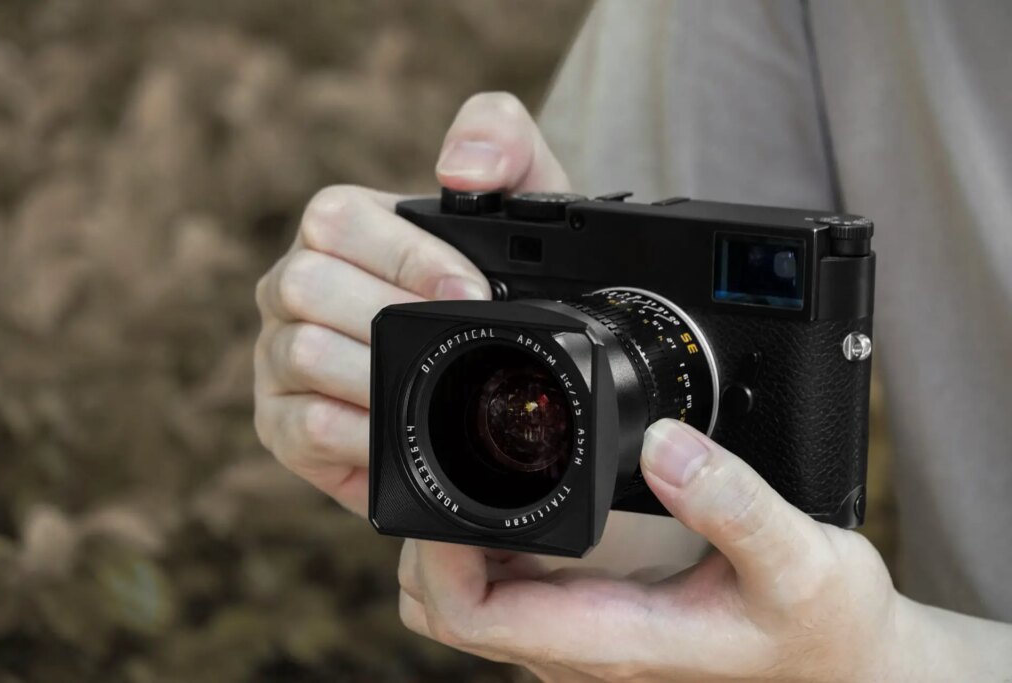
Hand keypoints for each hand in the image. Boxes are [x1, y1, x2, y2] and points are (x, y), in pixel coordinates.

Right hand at [253, 92, 569, 513]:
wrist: (498, 378)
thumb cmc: (500, 284)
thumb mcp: (523, 197)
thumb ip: (501, 140)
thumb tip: (462, 165)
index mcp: (340, 228)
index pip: (337, 220)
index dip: (405, 256)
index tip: (471, 290)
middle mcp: (296, 285)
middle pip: (305, 285)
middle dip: (392, 316)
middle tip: (459, 341)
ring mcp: (280, 354)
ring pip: (302, 353)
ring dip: (377, 375)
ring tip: (436, 388)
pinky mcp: (281, 423)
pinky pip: (302, 428)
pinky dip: (360, 435)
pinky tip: (400, 434)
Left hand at [399, 419, 910, 681]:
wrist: (843, 665)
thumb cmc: (823, 628)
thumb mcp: (800, 562)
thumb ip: (735, 504)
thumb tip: (665, 441)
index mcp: (609, 639)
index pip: (470, 617)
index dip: (434, 553)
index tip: (447, 487)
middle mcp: (578, 646)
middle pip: (444, 609)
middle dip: (425, 540)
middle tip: (451, 461)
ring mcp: (579, 633)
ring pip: (467, 600)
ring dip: (450, 541)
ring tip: (471, 469)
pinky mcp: (591, 613)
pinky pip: (505, 585)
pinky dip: (486, 540)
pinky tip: (510, 494)